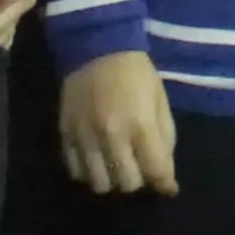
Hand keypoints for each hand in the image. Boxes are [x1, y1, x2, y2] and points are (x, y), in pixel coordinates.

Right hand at [60, 49, 180, 196]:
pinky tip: (96, 160)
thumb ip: (165, 138)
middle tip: (140, 168)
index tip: (168, 187)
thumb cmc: (136, 74)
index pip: (155, 171)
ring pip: (99, 184)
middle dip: (138, 180)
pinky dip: (88, 172)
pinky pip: (76, 171)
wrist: (96, 48)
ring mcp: (85, 137)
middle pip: (127, 184)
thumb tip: (165, 172)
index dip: (165, 184)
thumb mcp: (160, 101)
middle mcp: (112, 136)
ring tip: (116, 167)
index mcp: (141, 125)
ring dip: (112, 180)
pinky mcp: (66, 135)